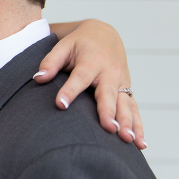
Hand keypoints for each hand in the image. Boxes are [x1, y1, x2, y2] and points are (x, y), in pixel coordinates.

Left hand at [35, 20, 145, 149]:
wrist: (106, 34)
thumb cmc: (80, 43)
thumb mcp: (63, 46)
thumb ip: (50, 62)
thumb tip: (38, 78)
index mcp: (92, 61)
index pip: (80, 78)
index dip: (70, 91)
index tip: (60, 105)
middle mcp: (110, 73)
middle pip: (108, 95)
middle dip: (109, 112)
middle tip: (109, 129)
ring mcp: (121, 83)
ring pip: (125, 105)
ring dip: (128, 123)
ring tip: (127, 140)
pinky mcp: (127, 92)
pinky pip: (134, 110)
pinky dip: (138, 126)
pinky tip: (140, 145)